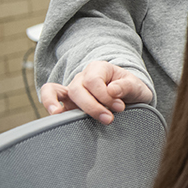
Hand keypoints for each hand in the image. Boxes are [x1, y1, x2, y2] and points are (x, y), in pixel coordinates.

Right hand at [39, 60, 154, 123]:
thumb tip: (112, 90)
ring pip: (59, 93)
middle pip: (77, 89)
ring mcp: (74, 90)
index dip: (104, 95)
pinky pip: (52, 98)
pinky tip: (55, 114)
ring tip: (58, 114)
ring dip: (63, 106)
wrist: (132, 99)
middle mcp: (83, 77)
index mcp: (99, 68)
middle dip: (92, 106)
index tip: (120, 107)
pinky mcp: (69, 103)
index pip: (93, 80)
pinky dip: (49, 103)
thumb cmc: (132, 90)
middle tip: (109, 119)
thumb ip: (127, 86)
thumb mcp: (137, 87)